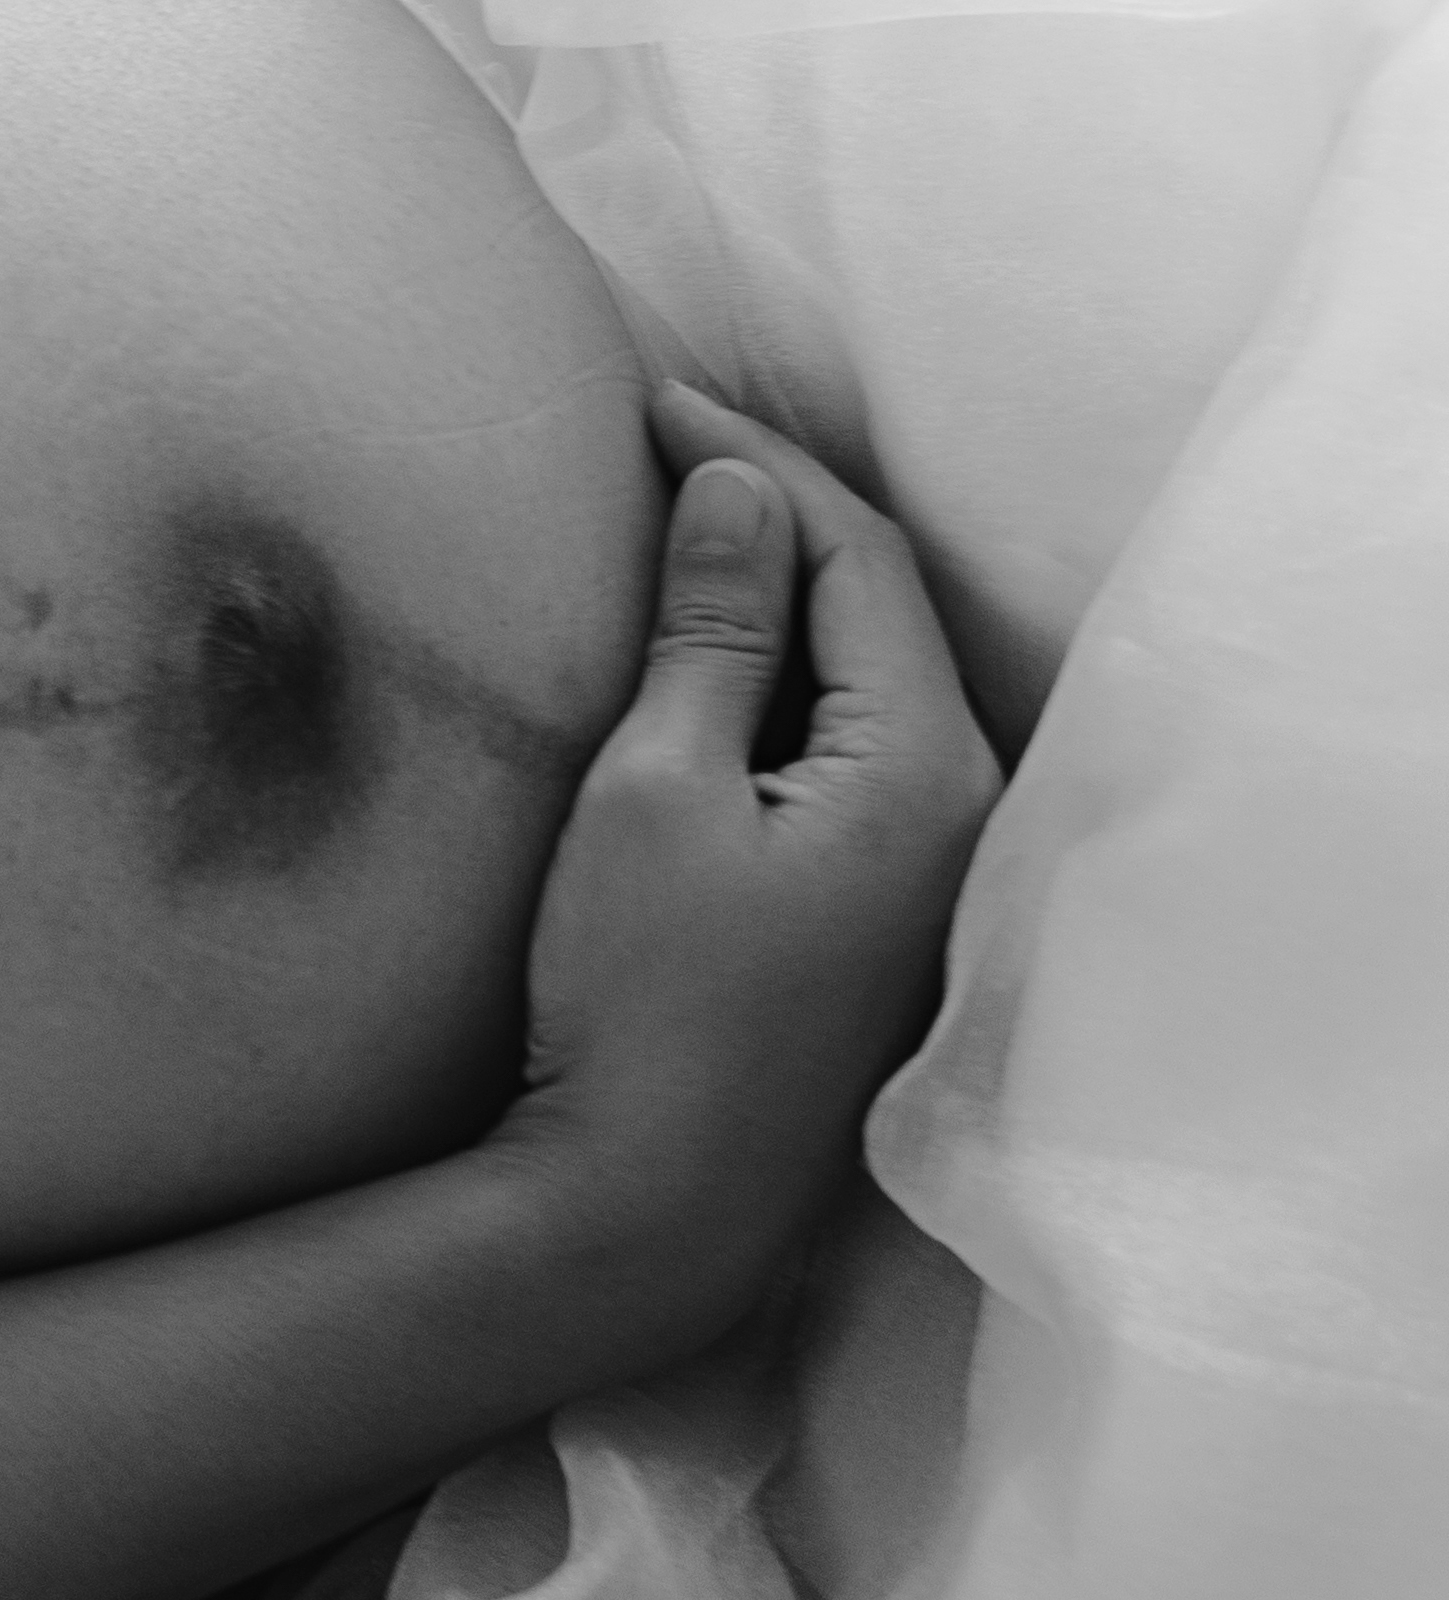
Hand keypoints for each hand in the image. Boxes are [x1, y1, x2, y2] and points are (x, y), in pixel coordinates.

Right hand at [498, 383, 1004, 1332]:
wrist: (650, 1197)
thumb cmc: (640, 997)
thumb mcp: (653, 790)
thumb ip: (713, 633)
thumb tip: (737, 492)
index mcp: (921, 765)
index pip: (856, 556)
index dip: (754, 462)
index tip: (648, 402)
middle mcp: (960, 809)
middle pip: (879, 605)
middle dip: (775, 507)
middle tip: (658, 435)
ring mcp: (929, 867)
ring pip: (869, 671)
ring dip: (783, 587)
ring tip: (678, 519)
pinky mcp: (880, 909)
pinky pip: (851, 738)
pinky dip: (785, 667)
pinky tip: (710, 649)